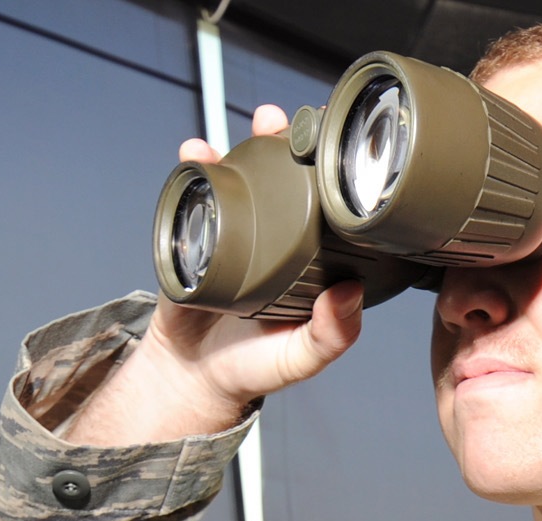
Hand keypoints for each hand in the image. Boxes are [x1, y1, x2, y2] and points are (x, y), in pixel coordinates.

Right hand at [67, 104, 364, 446]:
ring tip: (241, 130)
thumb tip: (351, 293)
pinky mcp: (197, 233)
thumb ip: (329, 336)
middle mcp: (276, 238)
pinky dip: (195, 168)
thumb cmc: (251, 368)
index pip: (326, 207)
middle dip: (284, 143)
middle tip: (280, 124)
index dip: (331, 176)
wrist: (190, 375)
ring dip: (241, 145)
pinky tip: (196, 153)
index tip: (333, 151)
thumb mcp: (297, 359)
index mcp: (310, 261)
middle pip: (282, 179)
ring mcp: (236, 232)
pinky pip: (197, 194)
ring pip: (241, 178)